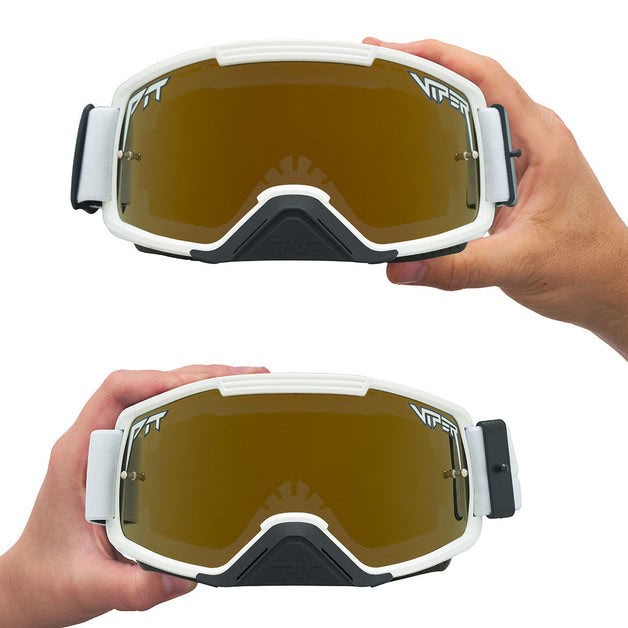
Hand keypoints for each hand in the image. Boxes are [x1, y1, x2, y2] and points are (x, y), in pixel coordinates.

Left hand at [0, 364, 267, 626]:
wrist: (34, 584)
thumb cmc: (49, 576)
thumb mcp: (90, 585)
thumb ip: (134, 587)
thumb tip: (183, 577)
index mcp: (78, 456)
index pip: (114, 393)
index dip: (158, 379)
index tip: (198, 384)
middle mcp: (94, 443)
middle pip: (144, 385)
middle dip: (195, 375)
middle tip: (240, 378)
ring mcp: (109, 446)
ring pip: (153, 394)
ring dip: (195, 383)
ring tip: (238, 383)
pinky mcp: (124, 454)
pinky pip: (158, 413)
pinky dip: (190, 402)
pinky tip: (216, 407)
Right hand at [365, 38, 627, 358]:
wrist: (606, 282)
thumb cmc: (582, 264)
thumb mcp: (516, 265)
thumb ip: (456, 268)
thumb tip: (404, 265)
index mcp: (540, 143)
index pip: (485, 79)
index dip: (438, 57)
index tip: (396, 54)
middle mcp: (532, 139)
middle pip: (474, 82)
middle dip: (423, 66)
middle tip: (379, 66)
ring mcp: (523, 154)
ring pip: (474, 108)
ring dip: (433, 94)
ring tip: (391, 90)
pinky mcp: (514, 173)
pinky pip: (474, 138)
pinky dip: (443, 127)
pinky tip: (418, 137)